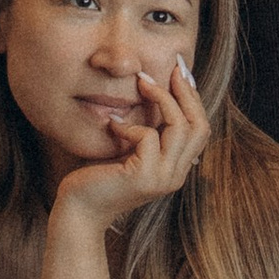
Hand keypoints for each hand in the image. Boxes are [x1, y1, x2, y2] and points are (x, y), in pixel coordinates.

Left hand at [47, 57, 209, 230]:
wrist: (78, 210)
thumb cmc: (98, 176)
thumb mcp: (130, 149)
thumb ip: (148, 131)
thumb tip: (156, 92)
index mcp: (176, 168)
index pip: (200, 129)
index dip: (194, 98)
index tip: (181, 71)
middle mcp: (176, 175)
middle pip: (200, 126)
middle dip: (187, 93)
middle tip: (172, 68)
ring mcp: (162, 178)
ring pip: (180, 128)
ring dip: (163, 99)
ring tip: (142, 84)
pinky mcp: (143, 177)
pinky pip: (148, 137)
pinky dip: (131, 125)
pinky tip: (112, 126)